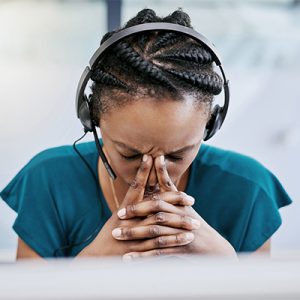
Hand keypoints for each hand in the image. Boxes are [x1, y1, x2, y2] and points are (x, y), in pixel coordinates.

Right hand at [78, 155, 197, 257]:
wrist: (97, 257)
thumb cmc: (110, 234)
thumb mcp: (119, 217)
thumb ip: (133, 204)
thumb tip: (147, 190)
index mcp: (124, 208)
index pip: (136, 186)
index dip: (144, 171)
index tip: (154, 157)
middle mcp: (129, 218)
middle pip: (154, 204)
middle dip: (174, 200)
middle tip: (191, 199)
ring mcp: (133, 233)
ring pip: (160, 223)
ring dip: (179, 221)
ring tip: (196, 221)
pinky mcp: (137, 249)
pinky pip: (159, 243)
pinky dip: (174, 240)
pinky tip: (186, 238)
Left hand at [116, 155, 236, 259]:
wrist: (213, 248)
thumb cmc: (194, 224)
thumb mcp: (184, 205)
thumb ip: (169, 188)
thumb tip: (159, 161)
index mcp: (180, 205)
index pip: (162, 195)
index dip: (144, 194)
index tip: (127, 194)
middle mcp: (181, 216)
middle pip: (157, 211)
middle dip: (137, 211)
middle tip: (119, 214)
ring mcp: (182, 233)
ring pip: (155, 231)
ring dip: (134, 233)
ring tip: (116, 234)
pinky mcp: (182, 249)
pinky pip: (159, 253)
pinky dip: (142, 257)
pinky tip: (128, 258)